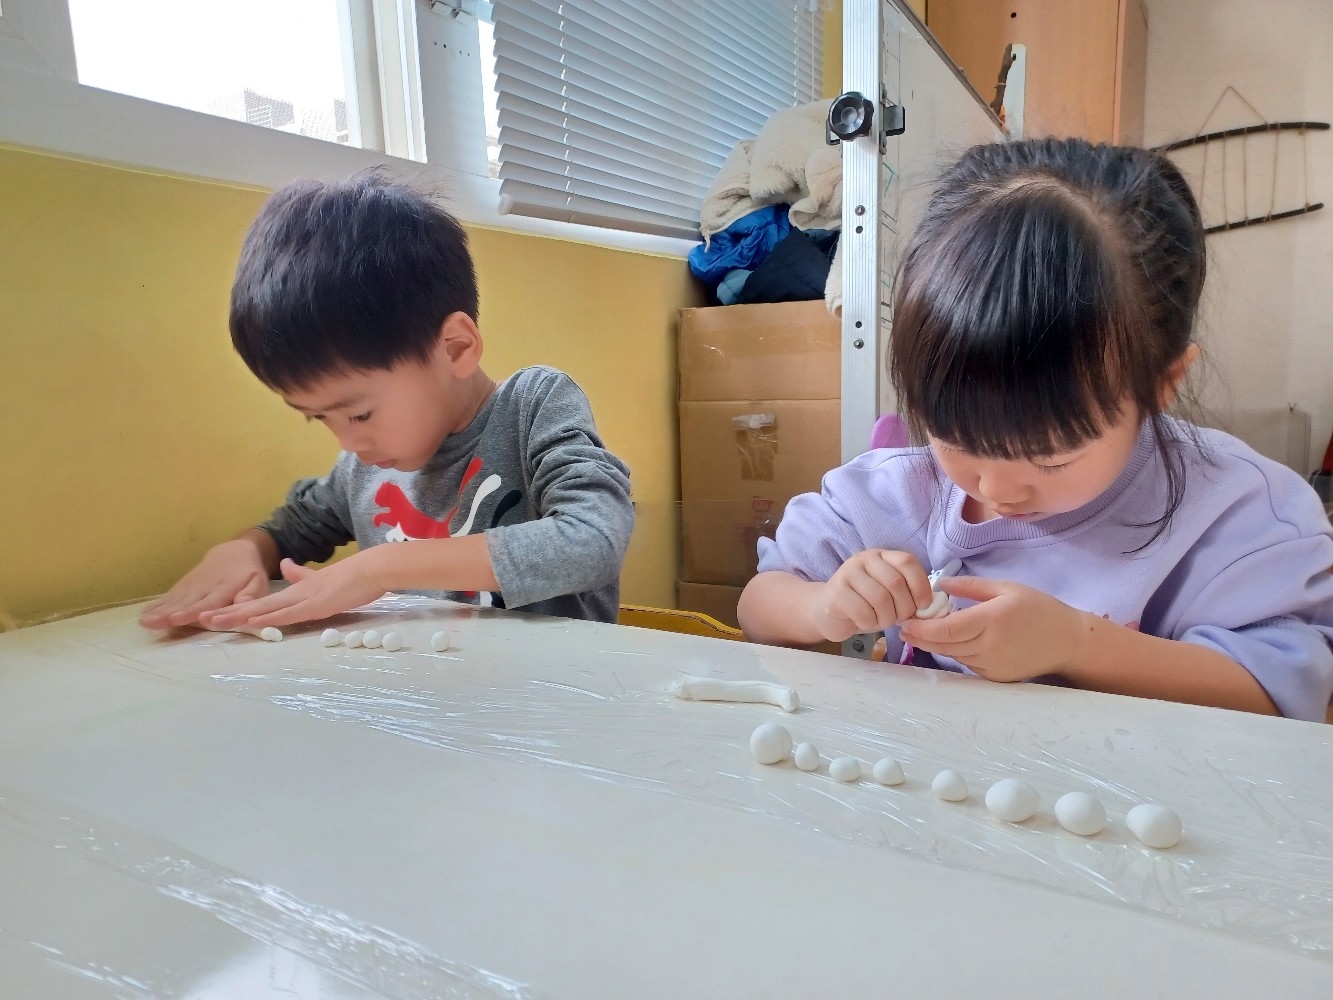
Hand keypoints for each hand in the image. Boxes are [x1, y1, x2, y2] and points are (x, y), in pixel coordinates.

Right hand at [139, 539, 269, 629]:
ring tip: (146, 621)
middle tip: (160, 622)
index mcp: (225, 587)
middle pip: (188, 602)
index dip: (198, 610)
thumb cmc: (247, 574)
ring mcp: (191, 586)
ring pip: (175, 600)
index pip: (211, 601)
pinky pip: (169, 597)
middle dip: (173, 612)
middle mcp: (205, 587)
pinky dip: (156, 605)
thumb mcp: (257, 583)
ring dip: (160, 611)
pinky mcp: (182, 586)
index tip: (186, 618)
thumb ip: (250, 596)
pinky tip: (144, 615)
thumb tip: (245, 611)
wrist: (233, 552)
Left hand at [200, 554, 386, 629]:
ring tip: (214, 622)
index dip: (238, 606)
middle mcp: (294, 594)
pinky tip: (251, 620)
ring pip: (265, 610)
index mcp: (296, 590)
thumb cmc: (352, 577)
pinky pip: (287, 614)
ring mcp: (304, 599)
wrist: (372, 569)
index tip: (215, 612)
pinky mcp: (315, 605)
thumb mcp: (320, 578)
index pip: (261, 600)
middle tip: (202, 619)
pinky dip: (267, 618)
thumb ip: (301, 574)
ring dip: (239, 616)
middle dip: (228, 613)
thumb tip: (284, 563)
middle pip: (255, 605)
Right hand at [810, 549, 933, 642]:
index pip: (907, 562)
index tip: (923, 605)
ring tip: (880, 621)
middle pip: (895, 583)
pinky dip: (869, 623)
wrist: (827, 611)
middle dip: (904, 608)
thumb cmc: (865, 603)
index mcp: (881, 556)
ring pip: (880, 599)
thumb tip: (930, 606)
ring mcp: (846, 574)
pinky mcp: (835, 593)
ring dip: (886, 618)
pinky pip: (863, 612)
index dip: (920, 585)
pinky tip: (864, 622)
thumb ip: (908, 593)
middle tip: (898, 619)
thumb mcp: (889, 593)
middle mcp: (863, 559)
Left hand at [899, 576, 1085, 681]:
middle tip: (905, 627)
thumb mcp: (1006, 588)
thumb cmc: (1038, 608)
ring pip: (954, 656)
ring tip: (925, 632)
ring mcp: (993, 665)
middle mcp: (991, 646)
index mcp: (993, 620)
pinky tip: (954, 641)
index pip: (947, 629)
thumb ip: (970, 586)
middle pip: (945, 645)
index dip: (922, 629)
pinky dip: (957, 652)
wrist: (1067, 641)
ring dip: (937, 645)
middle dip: (922, 638)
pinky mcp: (995, 677)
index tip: (906, 621)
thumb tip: (939, 585)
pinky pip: (967, 663)